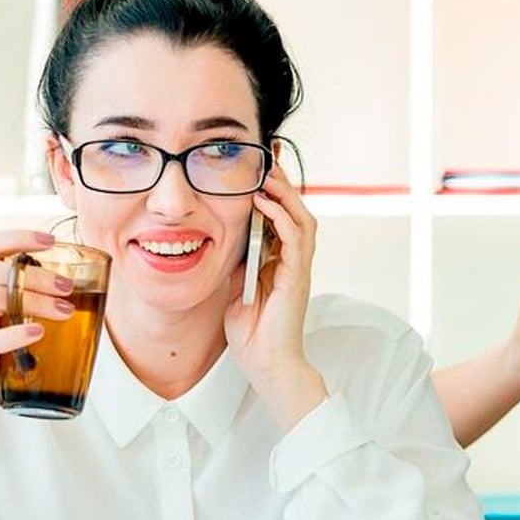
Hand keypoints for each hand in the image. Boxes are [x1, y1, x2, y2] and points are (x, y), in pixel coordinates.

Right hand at [0, 231, 74, 445]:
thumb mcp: (2, 307)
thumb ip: (24, 289)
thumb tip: (74, 278)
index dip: (19, 237)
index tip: (51, 241)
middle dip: (38, 276)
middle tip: (68, 287)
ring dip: (37, 301)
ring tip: (65, 310)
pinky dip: (18, 334)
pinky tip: (38, 332)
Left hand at [224, 166, 325, 430]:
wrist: (265, 363)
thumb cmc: (250, 332)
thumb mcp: (234, 288)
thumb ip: (235, 263)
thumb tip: (218, 238)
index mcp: (280, 261)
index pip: (281, 216)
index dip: (272, 190)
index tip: (258, 166)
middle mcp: (293, 261)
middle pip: (296, 209)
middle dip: (282, 181)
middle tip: (267, 155)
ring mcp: (298, 268)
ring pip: (301, 218)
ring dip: (284, 193)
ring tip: (267, 172)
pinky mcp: (298, 278)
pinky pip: (294, 238)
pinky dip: (280, 217)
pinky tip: (263, 203)